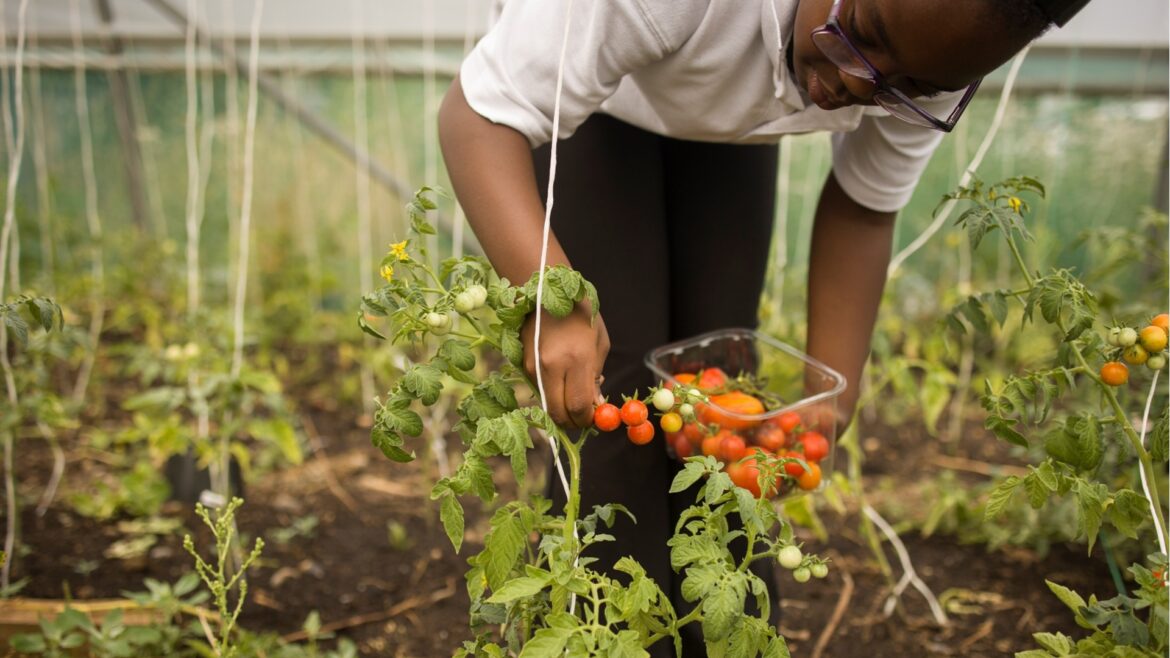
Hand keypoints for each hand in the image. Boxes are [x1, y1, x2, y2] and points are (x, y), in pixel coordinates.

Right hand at [521, 304, 609, 427]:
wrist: (546, 289)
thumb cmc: (580, 314)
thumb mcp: (599, 344)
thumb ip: (596, 377)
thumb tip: (595, 405)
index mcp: (576, 359)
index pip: (579, 406)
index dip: (587, 420)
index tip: (594, 418)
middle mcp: (551, 366)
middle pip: (558, 413)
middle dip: (571, 422)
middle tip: (582, 418)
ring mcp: (533, 366)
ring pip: (545, 405)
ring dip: (560, 409)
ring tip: (573, 397)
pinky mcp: (523, 364)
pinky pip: (539, 390)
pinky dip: (550, 394)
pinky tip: (560, 381)